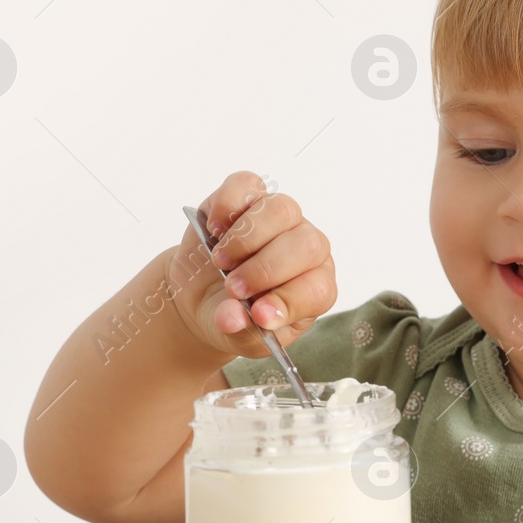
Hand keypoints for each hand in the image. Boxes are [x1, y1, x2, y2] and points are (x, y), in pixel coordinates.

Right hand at [166, 171, 336, 359]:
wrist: (204, 297)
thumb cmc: (237, 318)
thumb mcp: (240, 338)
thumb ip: (241, 331)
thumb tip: (231, 318)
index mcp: (314, 287)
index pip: (318, 288)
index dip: (290, 301)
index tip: (259, 316)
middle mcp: (305, 249)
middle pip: (306, 244)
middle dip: (266, 269)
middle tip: (233, 288)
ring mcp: (280, 219)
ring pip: (280, 210)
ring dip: (246, 238)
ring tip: (220, 262)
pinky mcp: (248, 197)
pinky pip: (248, 184)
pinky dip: (228, 204)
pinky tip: (213, 228)